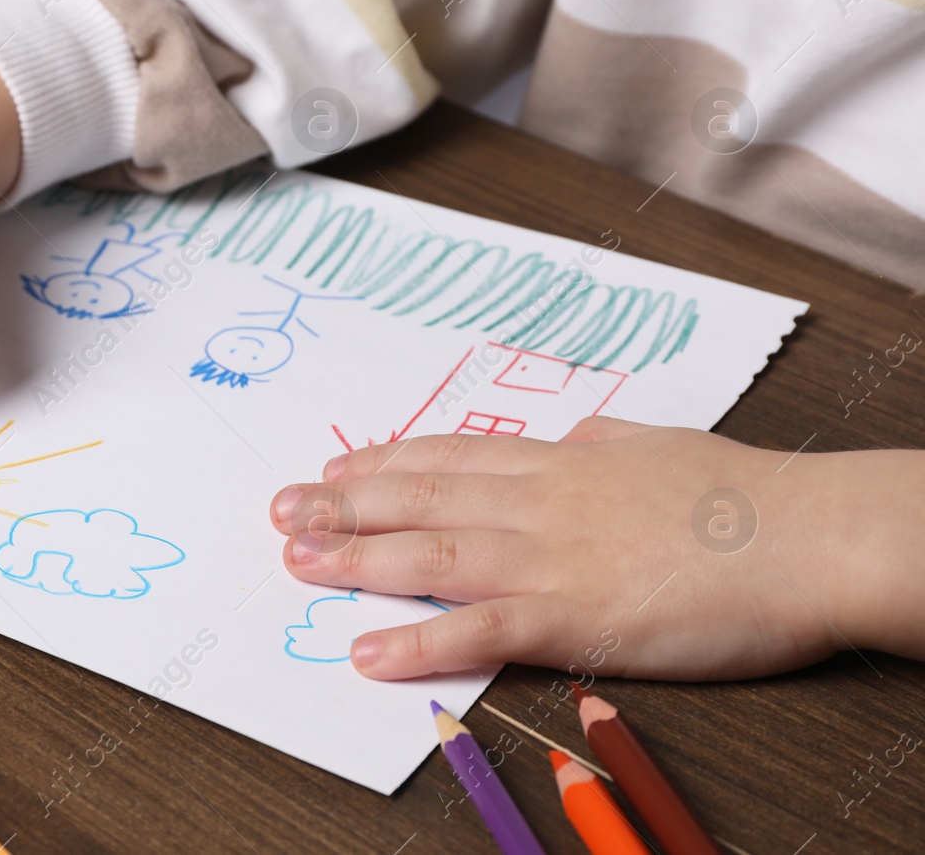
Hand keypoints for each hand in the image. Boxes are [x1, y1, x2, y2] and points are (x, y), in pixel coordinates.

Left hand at [270, 417, 924, 680]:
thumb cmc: (743, 492)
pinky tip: (368, 652)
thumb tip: (579, 434)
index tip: (334, 465)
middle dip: (343, 503)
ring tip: (296, 560)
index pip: (449, 456)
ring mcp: (549, 556)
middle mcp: (538, 500)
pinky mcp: (573, 616)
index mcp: (560, 461)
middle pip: (419, 497)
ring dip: (355, 558)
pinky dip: (417, 642)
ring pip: (429, 554)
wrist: (804, 535)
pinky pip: (478, 629)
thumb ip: (606, 441)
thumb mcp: (659, 444)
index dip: (383, 461)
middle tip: (282, 508)